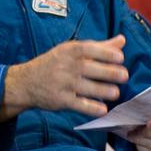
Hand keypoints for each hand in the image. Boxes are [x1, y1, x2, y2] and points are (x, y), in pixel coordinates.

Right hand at [0, 35, 127, 119]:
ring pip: (87, 88)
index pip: (88, 49)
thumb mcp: (71, 51)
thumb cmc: (55, 64)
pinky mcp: (60, 100)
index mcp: (69, 50)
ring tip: (116, 93)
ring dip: (104, 90)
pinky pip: (79, 105)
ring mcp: (62, 83)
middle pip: (90, 68)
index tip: (120, 57)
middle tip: (124, 76)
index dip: (105, 53)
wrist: (26, 82)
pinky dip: (91, 108)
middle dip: (109, 72)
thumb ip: (99, 47)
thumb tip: (122, 41)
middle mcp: (65, 65)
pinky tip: (103, 109)